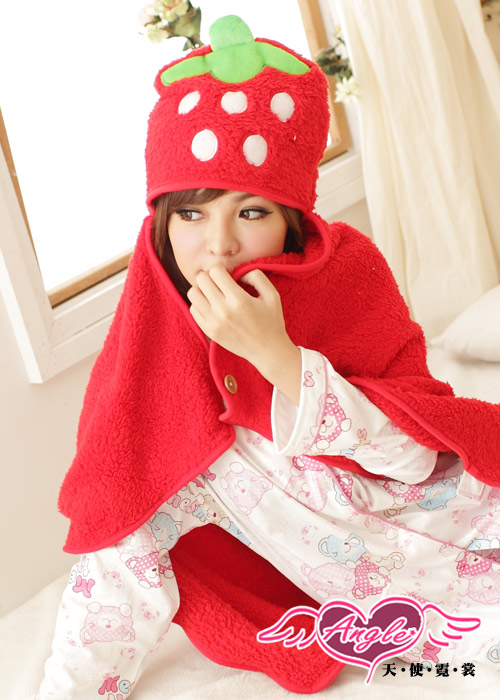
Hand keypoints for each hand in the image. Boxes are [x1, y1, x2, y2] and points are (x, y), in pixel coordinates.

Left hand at [187, 264, 300, 403]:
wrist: (268, 351)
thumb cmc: (272, 321)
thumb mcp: (272, 295)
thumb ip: (256, 276)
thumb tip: (238, 271)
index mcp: (239, 300)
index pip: (215, 271)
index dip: (222, 268)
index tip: (230, 273)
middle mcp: (223, 311)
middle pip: (201, 280)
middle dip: (210, 275)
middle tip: (220, 281)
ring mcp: (213, 322)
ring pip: (193, 294)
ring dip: (202, 288)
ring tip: (214, 292)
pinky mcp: (209, 331)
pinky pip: (193, 310)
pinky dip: (199, 303)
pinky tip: (212, 305)